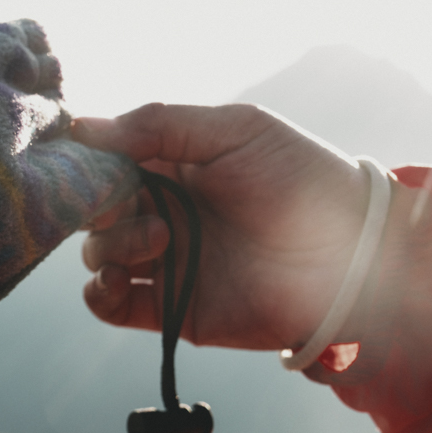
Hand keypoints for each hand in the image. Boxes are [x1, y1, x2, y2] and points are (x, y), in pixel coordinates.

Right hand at [72, 102, 373, 350]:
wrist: (350, 258)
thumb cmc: (302, 182)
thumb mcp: (235, 131)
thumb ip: (158, 124)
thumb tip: (81, 128)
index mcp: (172, 168)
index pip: (107, 164)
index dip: (89, 166)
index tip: (84, 166)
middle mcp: (161, 213)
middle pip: (95, 212)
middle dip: (98, 207)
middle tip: (127, 206)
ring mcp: (163, 262)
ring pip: (98, 254)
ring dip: (110, 245)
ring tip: (159, 239)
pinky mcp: (169, 308)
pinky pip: (107, 305)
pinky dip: (98, 293)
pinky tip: (118, 278)